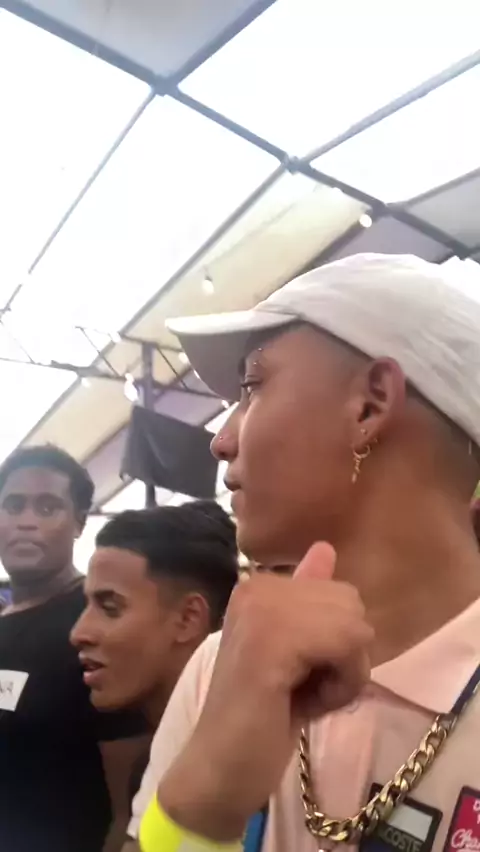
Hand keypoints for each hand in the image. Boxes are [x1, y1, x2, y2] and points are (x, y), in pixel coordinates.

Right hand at [158, 543, 372, 841]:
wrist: (220, 770)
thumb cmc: (261, 717)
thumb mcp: (297, 652)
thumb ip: (310, 600)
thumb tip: (325, 546)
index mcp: (260, 584)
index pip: (342, 594)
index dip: (337, 642)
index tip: (299, 671)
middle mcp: (258, 586)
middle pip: (353, 606)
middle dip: (344, 656)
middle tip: (303, 686)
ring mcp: (261, 611)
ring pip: (354, 626)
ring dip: (344, 673)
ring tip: (302, 695)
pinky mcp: (270, 643)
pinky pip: (345, 646)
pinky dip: (341, 684)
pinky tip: (306, 703)